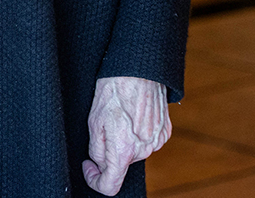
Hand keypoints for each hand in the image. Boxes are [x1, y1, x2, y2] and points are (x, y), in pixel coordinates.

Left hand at [81, 76, 170, 194]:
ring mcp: (157, 141)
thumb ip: (96, 151)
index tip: (89, 167)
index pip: (110, 185)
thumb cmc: (113, 90)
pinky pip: (147, 142)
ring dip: (125, 141)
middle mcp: (144, 150)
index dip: (95, 180)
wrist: (137, 68)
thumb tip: (99, 164)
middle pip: (121, 164)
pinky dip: (138, 135)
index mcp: (124, 150)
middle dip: (109, 152)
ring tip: (120, 116)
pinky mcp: (165, 131)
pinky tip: (133, 116)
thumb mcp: (94, 121)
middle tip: (103, 127)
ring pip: (134, 152)